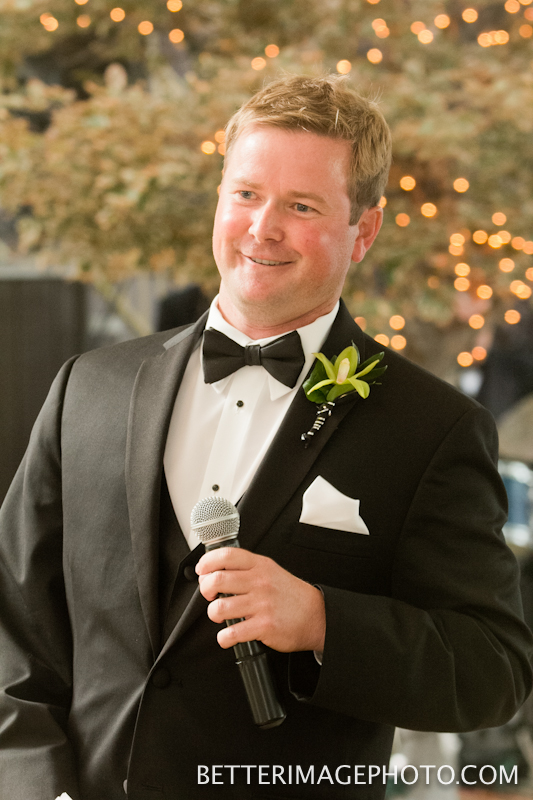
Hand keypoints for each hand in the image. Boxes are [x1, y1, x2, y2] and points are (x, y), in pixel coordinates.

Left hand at [196, 547, 325, 653]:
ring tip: (221, 616)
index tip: (202, 571)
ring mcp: (262, 604)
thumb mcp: (270, 571)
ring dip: (214, 614)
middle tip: (210, 595)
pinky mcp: (264, 626)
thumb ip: (246, 569)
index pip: (227, 555)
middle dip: (205, 589)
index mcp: (260, 566)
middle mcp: (260, 582)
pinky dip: (224, 638)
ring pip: (220, 608)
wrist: (316, 615)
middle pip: (218, 580)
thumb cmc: (289, 595)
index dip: (208, 562)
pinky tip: (228, 636)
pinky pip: (232, 633)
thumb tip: (215, 571)